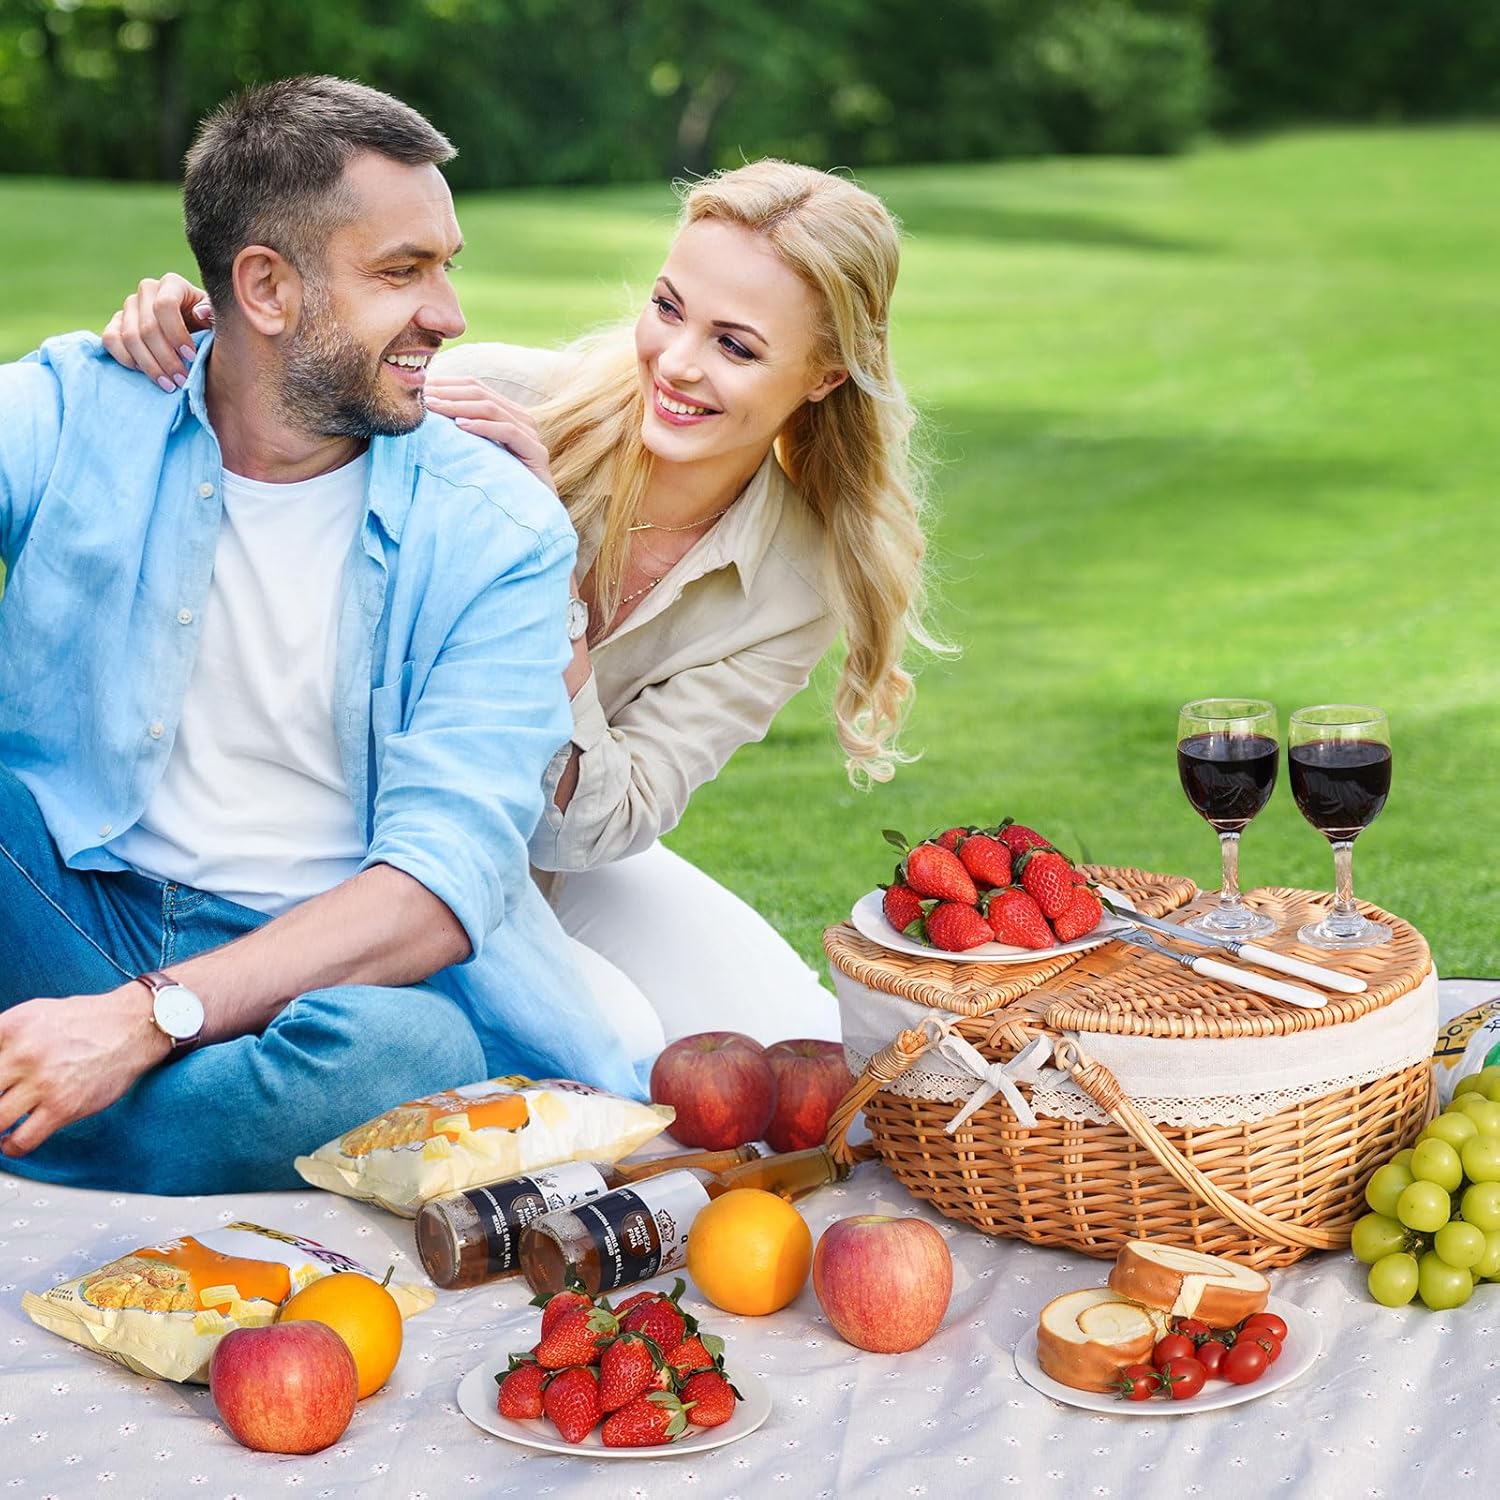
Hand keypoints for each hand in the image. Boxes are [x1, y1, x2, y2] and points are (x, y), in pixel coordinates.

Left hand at [0, 986, 169, 1155]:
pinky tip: (12, 1141)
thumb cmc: (86, 1021)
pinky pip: (21, 1140)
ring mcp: (43, 1082)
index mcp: (11, 1027)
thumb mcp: (34, 1013)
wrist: (134, 1027)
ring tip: (0, 1125)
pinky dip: (11, 1147)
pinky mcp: (64, 1107)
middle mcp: (23, 1053)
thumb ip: (2, 1037)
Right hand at [101, 273, 213, 389]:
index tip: (191, 357)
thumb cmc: (210, 326)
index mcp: (173, 284)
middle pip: (147, 326)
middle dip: (165, 358)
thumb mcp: (219, 320)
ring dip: (148, 365)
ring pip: (129, 336)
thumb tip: (199, 312)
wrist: (195, 334)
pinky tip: (144, 373)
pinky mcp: (116, 323)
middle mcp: (147, 290)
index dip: (177, 334)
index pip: (165, 305)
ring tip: (168, 384)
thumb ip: (214, 315)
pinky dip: (125, 359)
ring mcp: (129, 306)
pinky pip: (110, 339)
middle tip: (180, 380)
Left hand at [423, 375, 556, 491]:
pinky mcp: (536, 453)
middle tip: (421, 396)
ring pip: (492, 409)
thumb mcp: (476, 453)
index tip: (418, 388)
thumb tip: (424, 416)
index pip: (474, 388)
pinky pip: (508, 432)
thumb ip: (461, 433)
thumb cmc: (498, 486)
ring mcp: (531, 435)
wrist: (533, 514)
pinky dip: (483, 427)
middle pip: (481, 393)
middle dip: (448, 392)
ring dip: (458, 406)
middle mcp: (521, 419)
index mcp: (507, 414)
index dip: (446, 384)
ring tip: (433, 408)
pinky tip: (460, 426)